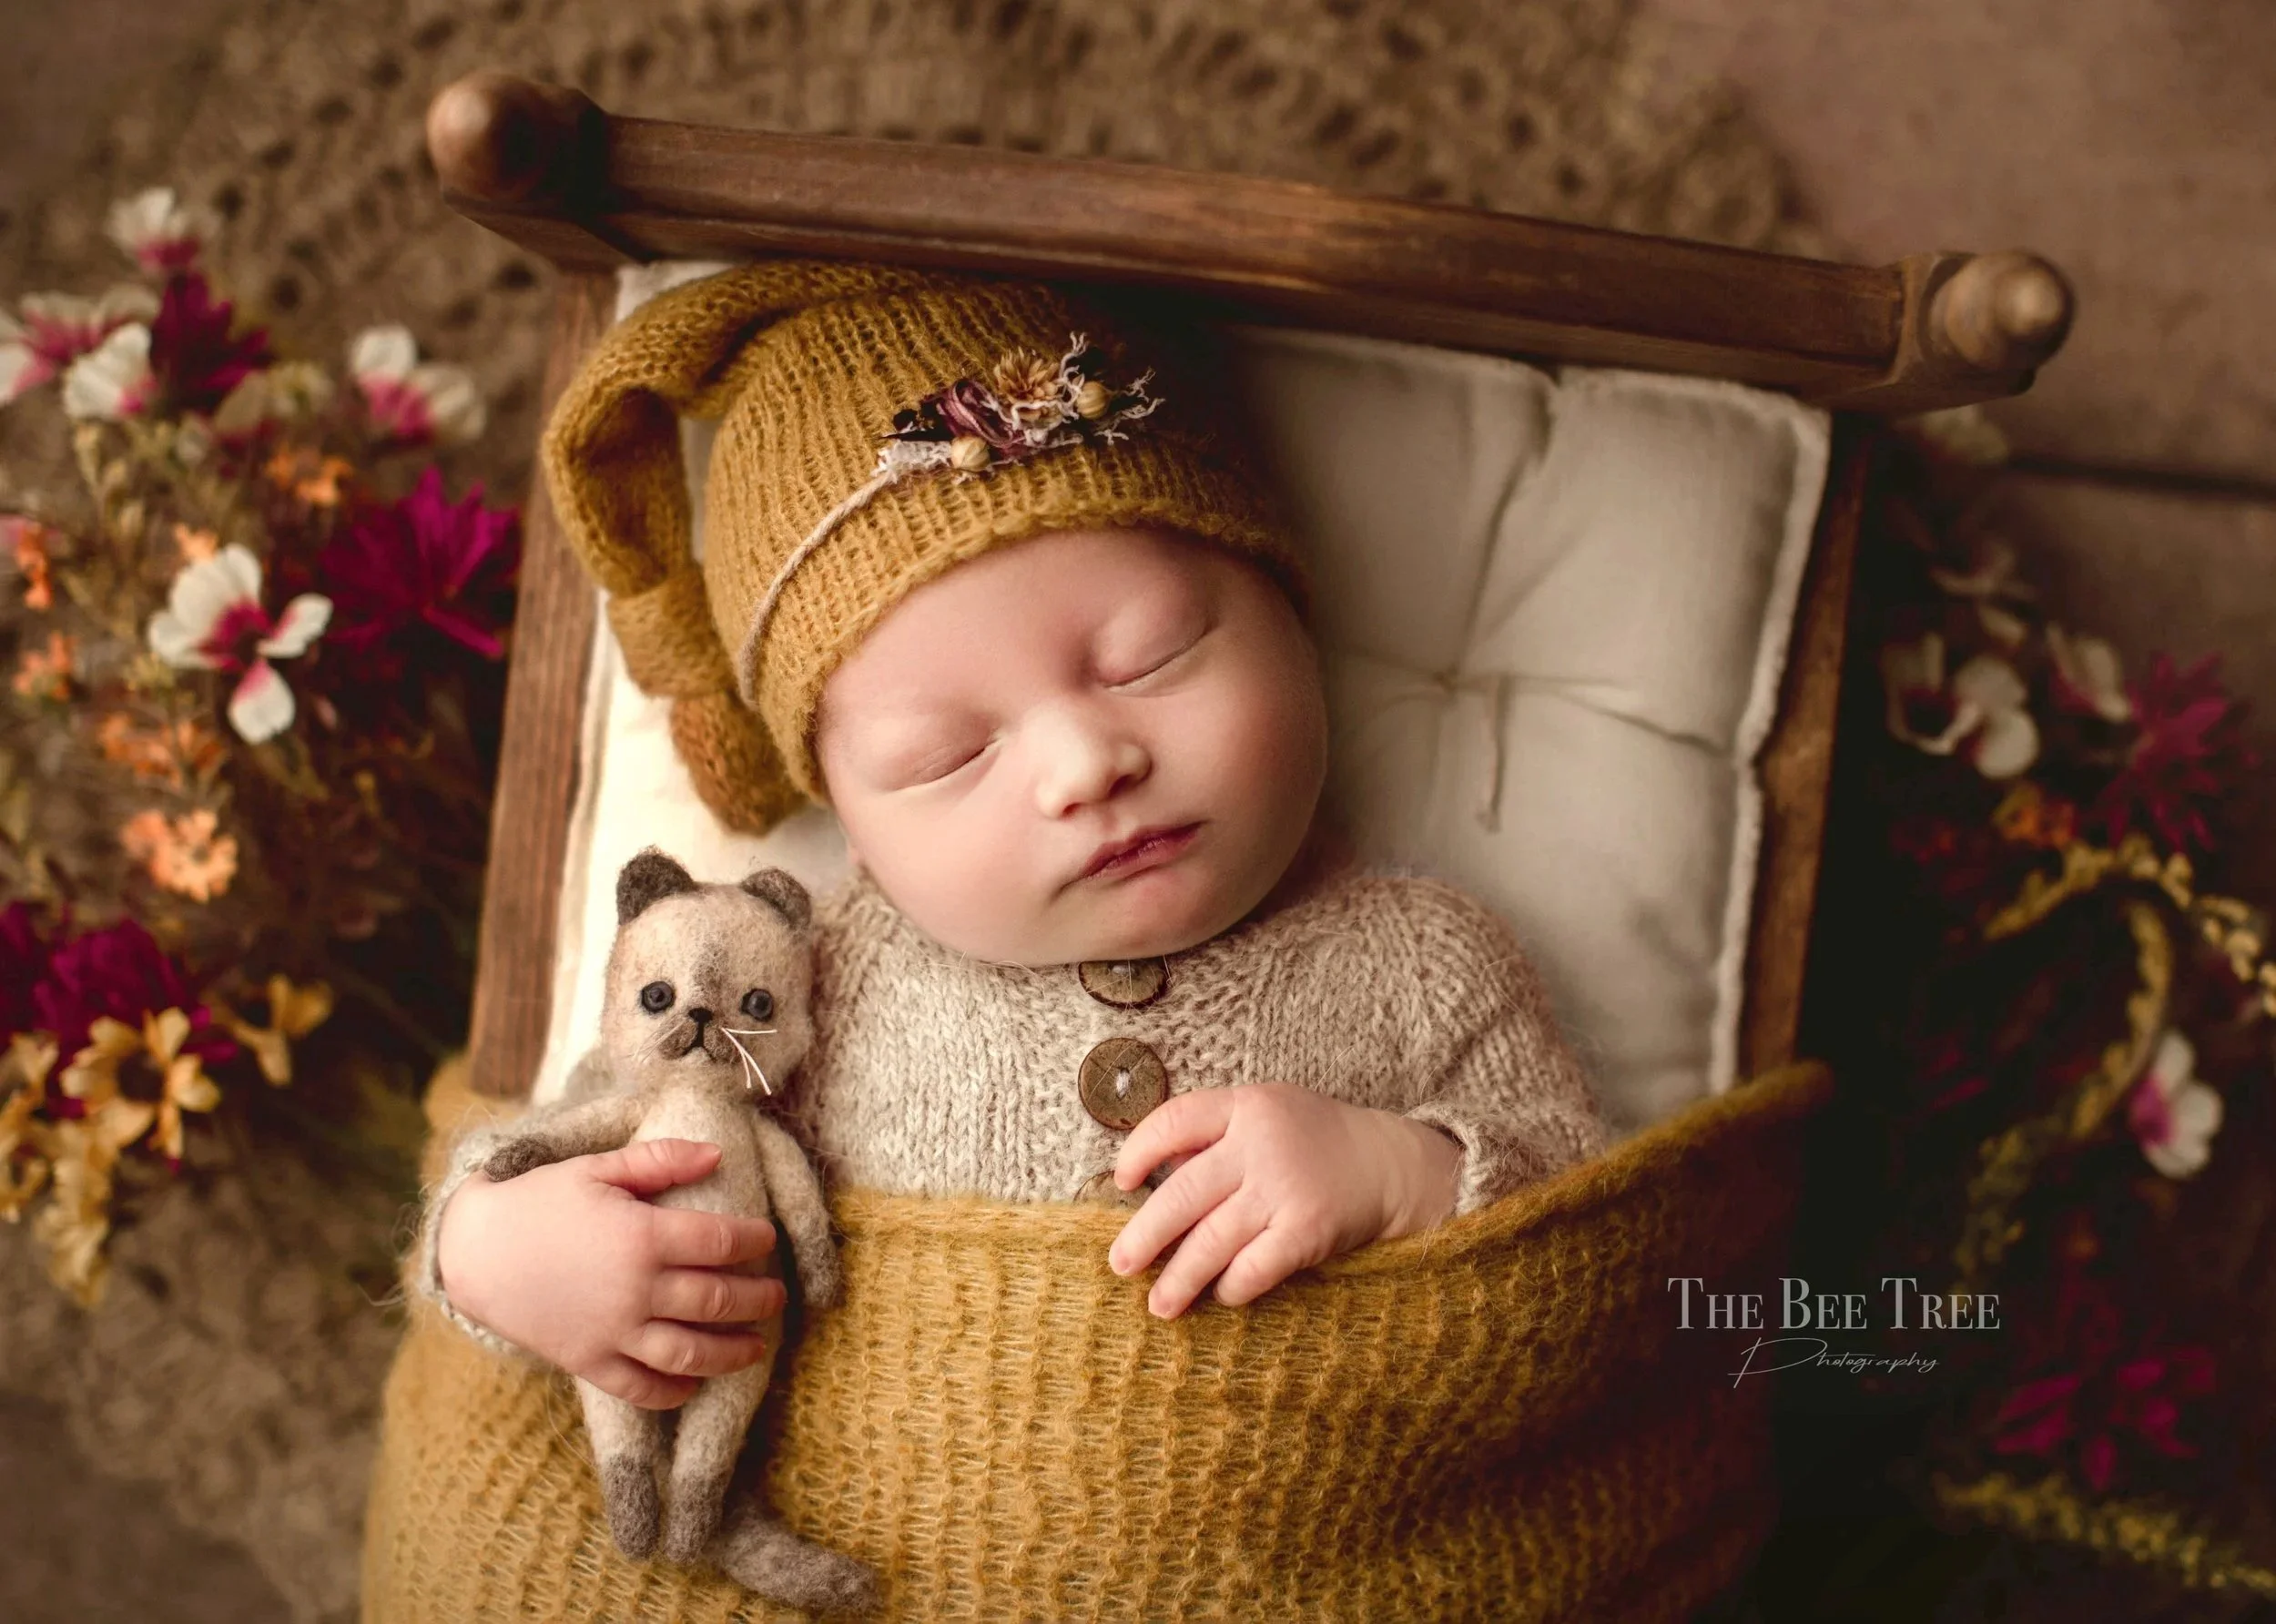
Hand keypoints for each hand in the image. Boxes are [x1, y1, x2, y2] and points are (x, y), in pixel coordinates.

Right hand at [436, 1139, 786, 1408]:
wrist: (473, 1250)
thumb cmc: (537, 1200)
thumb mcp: (597, 1168)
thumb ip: (659, 1160)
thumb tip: (717, 1154)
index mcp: (643, 1236)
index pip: (721, 1240)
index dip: (754, 1239)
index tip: (768, 1238)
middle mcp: (637, 1289)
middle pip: (718, 1299)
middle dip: (757, 1298)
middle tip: (777, 1296)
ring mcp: (614, 1331)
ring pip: (691, 1351)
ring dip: (733, 1351)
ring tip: (757, 1346)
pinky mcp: (589, 1362)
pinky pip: (642, 1387)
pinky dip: (674, 1391)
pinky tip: (695, 1385)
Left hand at [1105, 1084, 1461, 1318]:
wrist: (1392, 1164)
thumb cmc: (1315, 1141)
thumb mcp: (1267, 1112)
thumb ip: (1215, 1134)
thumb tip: (1151, 1173)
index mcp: (1245, 1106)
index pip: (1173, 1120)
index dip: (1139, 1151)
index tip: (1122, 1182)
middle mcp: (1261, 1144)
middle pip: (1183, 1193)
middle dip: (1145, 1235)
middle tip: (1121, 1265)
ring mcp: (1284, 1188)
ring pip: (1211, 1240)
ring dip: (1179, 1278)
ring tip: (1159, 1305)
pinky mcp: (1307, 1229)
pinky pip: (1253, 1268)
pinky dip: (1231, 1287)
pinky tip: (1221, 1295)